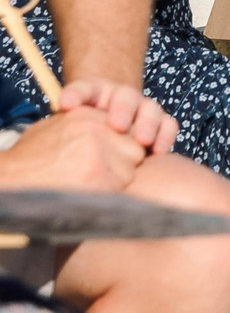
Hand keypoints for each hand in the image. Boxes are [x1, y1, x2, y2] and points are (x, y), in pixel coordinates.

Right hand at [0, 110, 141, 190]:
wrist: (9, 182)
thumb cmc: (29, 161)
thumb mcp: (53, 130)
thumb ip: (84, 128)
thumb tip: (111, 131)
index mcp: (86, 116)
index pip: (124, 129)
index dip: (118, 147)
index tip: (107, 159)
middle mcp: (97, 130)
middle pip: (134, 148)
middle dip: (124, 163)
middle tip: (100, 175)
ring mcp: (101, 153)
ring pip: (131, 169)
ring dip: (118, 180)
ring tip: (90, 186)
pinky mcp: (102, 178)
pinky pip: (122, 187)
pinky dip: (111, 194)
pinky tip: (89, 196)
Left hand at [57, 80, 176, 155]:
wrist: (113, 118)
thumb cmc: (86, 127)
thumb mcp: (69, 121)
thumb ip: (65, 120)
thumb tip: (58, 115)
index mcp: (95, 93)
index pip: (85, 89)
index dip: (76, 95)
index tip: (67, 105)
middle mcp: (122, 97)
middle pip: (125, 97)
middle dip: (122, 110)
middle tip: (117, 125)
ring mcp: (144, 108)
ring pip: (151, 109)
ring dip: (147, 124)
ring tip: (141, 141)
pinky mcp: (160, 123)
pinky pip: (169, 124)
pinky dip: (165, 136)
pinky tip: (158, 151)